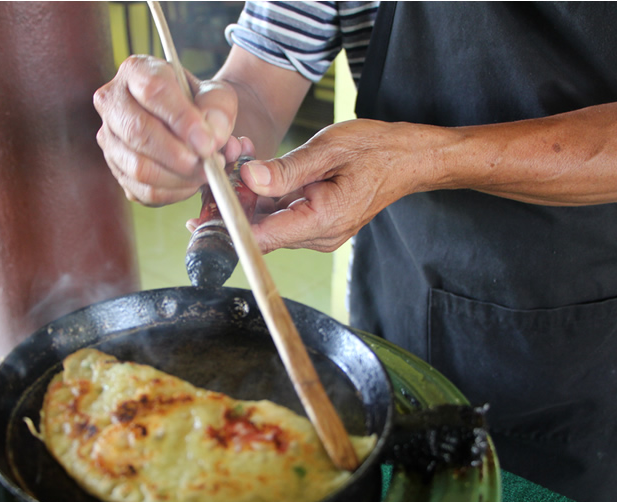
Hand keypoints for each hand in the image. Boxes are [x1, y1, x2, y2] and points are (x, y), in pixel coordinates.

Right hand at [93, 55, 238, 205]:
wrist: (185, 122)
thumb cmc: (198, 103)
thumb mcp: (216, 95)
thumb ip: (218, 111)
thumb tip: (211, 139)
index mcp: (136, 71)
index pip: (153, 90)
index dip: (182, 119)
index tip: (207, 142)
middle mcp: (113, 102)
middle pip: (138, 132)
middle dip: (179, 155)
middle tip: (208, 164)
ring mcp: (109, 138)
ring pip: (138, 167)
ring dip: (178, 178)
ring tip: (204, 173)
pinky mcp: (116, 170)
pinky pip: (142, 191)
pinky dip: (172, 193)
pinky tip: (190, 182)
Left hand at [238, 119, 439, 252]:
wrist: (407, 158)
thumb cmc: (375, 150)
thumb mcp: (328, 149)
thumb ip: (286, 170)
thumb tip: (248, 179)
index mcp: (322, 221)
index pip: (261, 237)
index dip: (230, 222)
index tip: (209, 203)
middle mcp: (318, 236)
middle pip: (260, 231)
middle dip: (236, 201)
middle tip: (225, 163)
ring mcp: (317, 233)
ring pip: (267, 223)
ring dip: (249, 196)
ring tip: (241, 157)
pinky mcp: (315, 225)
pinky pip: (281, 215)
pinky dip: (265, 196)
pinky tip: (258, 170)